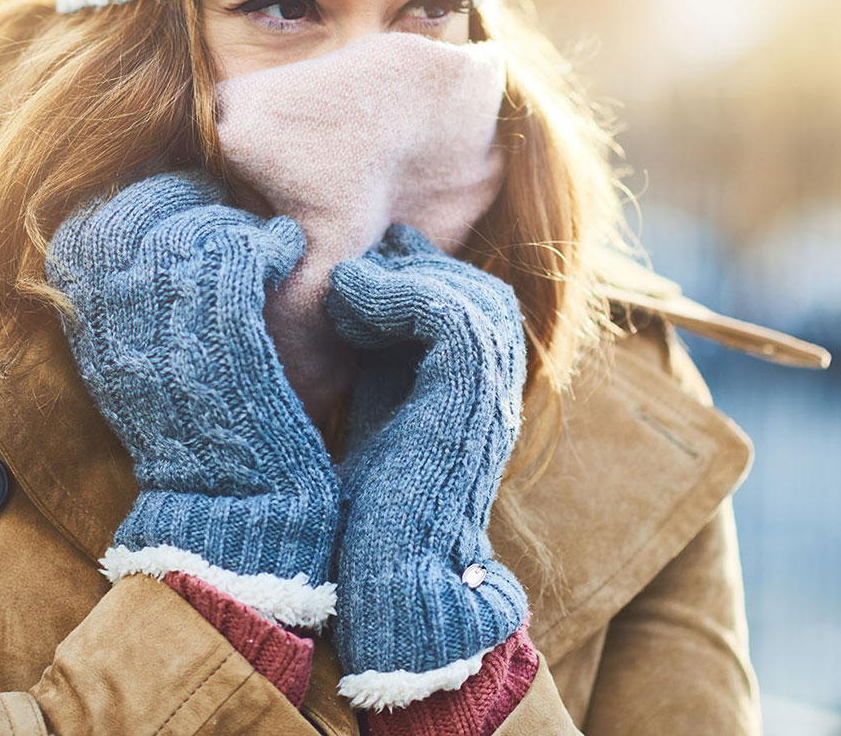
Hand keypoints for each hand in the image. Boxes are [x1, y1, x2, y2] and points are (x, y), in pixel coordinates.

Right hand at [45, 168, 339, 627]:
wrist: (232, 510)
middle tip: (226, 207)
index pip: (92, 225)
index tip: (181, 204)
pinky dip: (268, 241)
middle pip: (138, 213)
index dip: (140, 201)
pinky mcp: (224, 335)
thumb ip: (129, 303)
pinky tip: (284, 251)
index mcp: (86, 328)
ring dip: (233, 221)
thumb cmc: (199, 435)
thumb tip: (149, 233)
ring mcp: (165, 328)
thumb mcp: (138, 368)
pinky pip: (239, 252)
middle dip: (186, 198)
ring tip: (261, 239)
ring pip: (193, 228)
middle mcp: (113, 323)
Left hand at [323, 223, 528, 707]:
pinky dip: (396, 293)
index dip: (419, 279)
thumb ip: (378, 369)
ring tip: (344, 286)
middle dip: (419, 269)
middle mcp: (496, 394)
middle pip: (481, 295)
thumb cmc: (368, 519)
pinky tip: (348, 300)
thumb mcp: (375, 419)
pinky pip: (449, 313)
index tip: (361, 267)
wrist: (388, 579)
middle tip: (359, 262)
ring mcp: (493, 394)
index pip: (470, 312)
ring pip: (472, 295)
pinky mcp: (473, 396)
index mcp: (475, 400)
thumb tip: (347, 311)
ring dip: (403, 278)